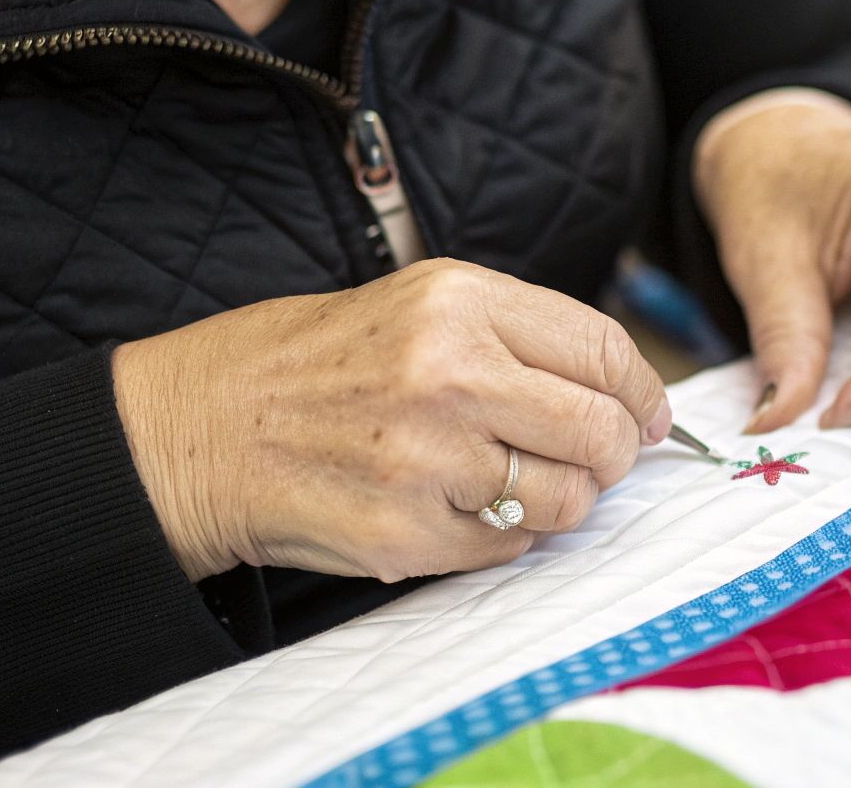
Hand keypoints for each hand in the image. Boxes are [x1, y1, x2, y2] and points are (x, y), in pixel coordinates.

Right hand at [112, 259, 671, 582]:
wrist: (199, 429)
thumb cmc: (316, 363)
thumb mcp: (418, 303)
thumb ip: (520, 335)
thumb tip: (625, 391)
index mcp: (460, 302)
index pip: (605, 352)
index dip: (644, 392)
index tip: (651, 415)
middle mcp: (449, 374)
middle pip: (603, 431)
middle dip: (615, 454)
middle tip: (594, 458)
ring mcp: (428, 459)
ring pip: (569, 500)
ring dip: (563, 501)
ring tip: (516, 482)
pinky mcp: (407, 533)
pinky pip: (510, 547)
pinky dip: (505, 537)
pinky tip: (461, 507)